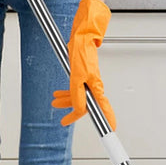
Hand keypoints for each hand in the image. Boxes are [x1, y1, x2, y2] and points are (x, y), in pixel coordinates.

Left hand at [52, 0, 115, 128]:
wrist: (82, 33)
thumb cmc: (81, 50)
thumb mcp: (76, 75)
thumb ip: (76, 94)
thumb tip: (79, 110)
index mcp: (95, 86)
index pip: (100, 110)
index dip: (105, 123)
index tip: (110, 131)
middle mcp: (93, 84)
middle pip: (85, 104)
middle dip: (72, 112)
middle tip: (64, 120)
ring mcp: (88, 78)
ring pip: (78, 95)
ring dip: (66, 100)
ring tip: (54, 101)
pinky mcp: (83, 72)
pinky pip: (75, 87)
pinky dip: (67, 91)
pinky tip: (60, 91)